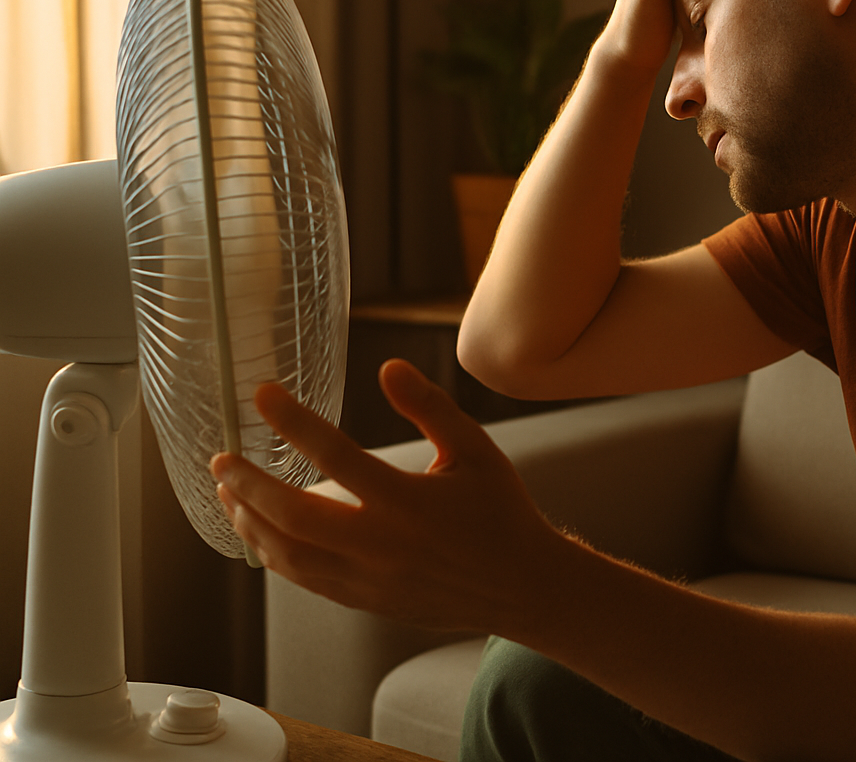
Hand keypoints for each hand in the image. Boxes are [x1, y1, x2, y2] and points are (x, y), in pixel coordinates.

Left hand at [211, 359, 562, 633]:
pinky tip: (262, 533)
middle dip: (249, 485)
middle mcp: (382, 544)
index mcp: (409, 501)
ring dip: (252, 523)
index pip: (337, 455)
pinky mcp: (364, 600)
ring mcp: (368, 579)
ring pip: (289, 555)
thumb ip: (430, 408)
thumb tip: (388, 367)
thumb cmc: (500, 513)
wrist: (521, 588)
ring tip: (229, 494)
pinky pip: (305, 580)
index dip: (294, 421)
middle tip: (222, 459)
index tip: (263, 395)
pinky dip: (275, 555)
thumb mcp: (475, 450)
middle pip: (294, 516)